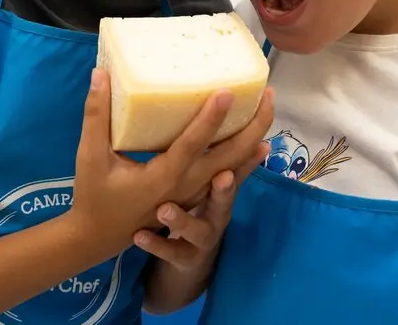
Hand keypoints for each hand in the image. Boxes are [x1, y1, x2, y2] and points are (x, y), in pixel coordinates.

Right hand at [67, 69, 274, 259]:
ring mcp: (193, 194)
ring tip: (268, 110)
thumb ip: (95, 115)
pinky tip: (260, 146)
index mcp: (162, 177)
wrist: (98, 237)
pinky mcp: (194, 196)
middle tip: (267, 95)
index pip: (192, 144)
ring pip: (233, 168)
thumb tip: (99, 75)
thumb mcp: (89, 156)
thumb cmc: (94, 197)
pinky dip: (246, 162)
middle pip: (229, 157)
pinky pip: (228, 179)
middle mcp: (185, 186)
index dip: (211, 118)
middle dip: (252, 126)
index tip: (228, 92)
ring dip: (253, 140)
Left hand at [134, 141, 268, 270]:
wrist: (190, 261)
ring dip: (182, 220)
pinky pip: (170, 252)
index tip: (258, 143)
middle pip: (225, 202)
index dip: (248, 159)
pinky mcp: (184, 258)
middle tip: (223, 176)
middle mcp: (217, 215)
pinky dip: (156, 244)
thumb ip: (226, 163)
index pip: (237, 171)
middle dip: (225, 190)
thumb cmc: (201, 211)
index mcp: (222, 193)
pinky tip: (139, 235)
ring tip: (164, 209)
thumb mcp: (215, 190)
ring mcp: (203, 239)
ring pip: (197, 231)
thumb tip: (254, 135)